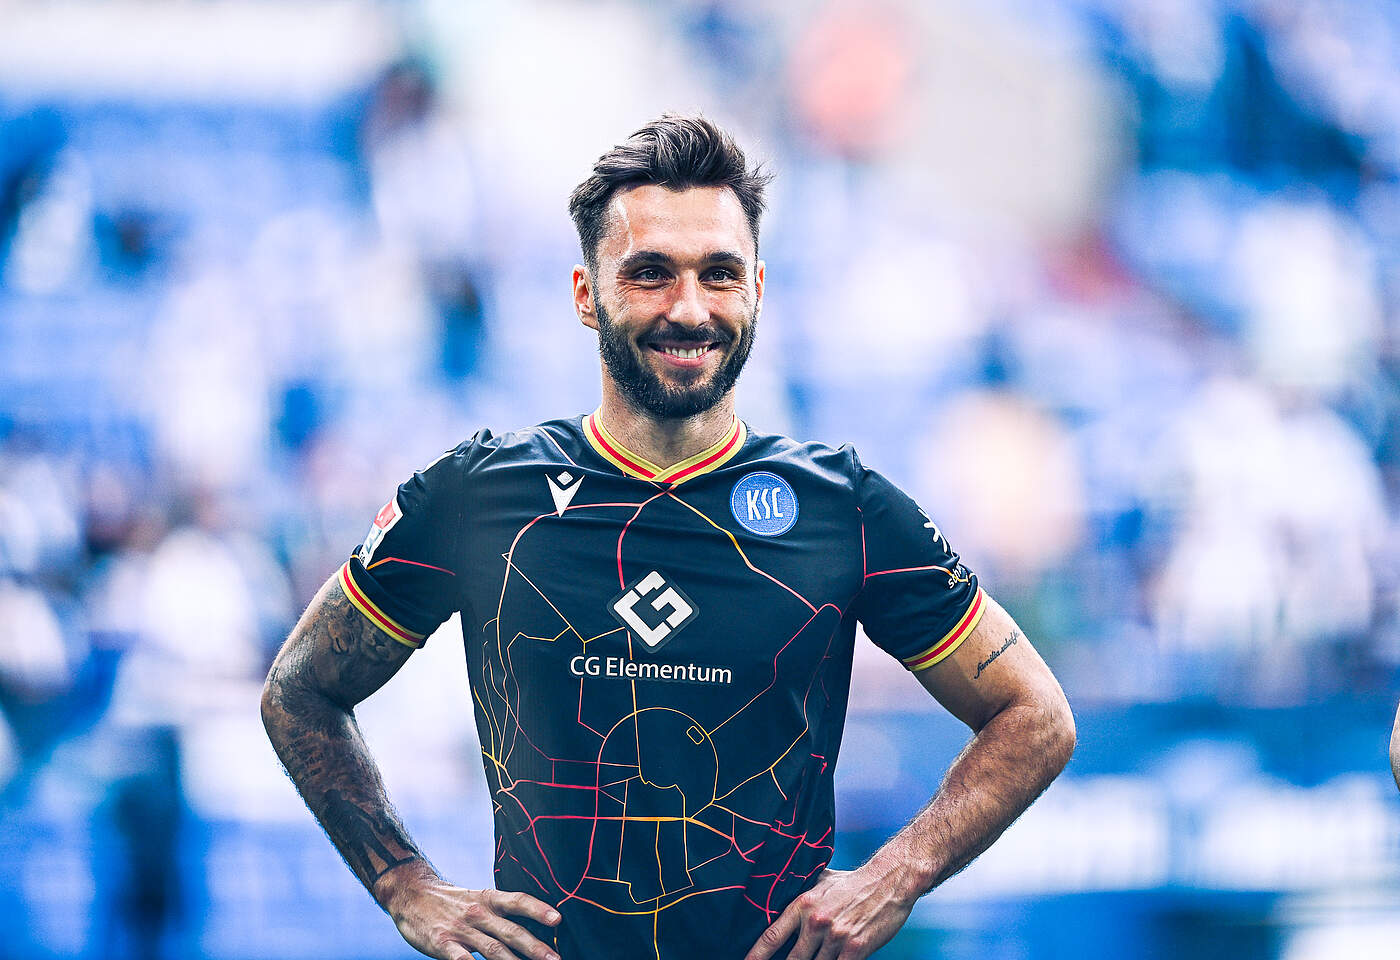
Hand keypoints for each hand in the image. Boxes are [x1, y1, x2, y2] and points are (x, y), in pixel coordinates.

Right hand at [379, 866, 561, 959]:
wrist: (411, 893)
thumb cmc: (451, 901)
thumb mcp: (478, 898)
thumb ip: (501, 913)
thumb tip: (532, 927)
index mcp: (488, 900)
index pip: (518, 901)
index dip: (538, 909)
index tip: (558, 919)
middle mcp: (478, 913)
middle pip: (511, 931)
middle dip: (535, 947)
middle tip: (555, 959)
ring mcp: (460, 929)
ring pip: (492, 949)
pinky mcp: (442, 943)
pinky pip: (460, 958)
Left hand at [744, 866, 915, 959]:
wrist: (889, 880)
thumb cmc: (854, 882)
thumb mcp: (822, 880)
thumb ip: (803, 890)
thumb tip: (785, 893)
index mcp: (804, 905)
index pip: (772, 935)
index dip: (757, 954)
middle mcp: (816, 922)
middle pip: (792, 959)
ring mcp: (835, 936)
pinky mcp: (855, 948)